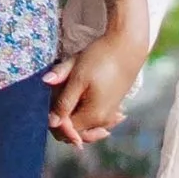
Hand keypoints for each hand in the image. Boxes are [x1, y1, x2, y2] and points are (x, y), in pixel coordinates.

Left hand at [49, 22, 146, 148]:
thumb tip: (50, 121)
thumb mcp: (77, 76)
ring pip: (84, 126)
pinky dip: (85, 115)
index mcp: (92, 116)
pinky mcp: (113, 107)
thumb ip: (63, 100)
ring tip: (68, 96)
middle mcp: (102, 121)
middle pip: (74, 131)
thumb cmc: (101, 58)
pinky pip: (95, 120)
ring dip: (73, 116)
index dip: (54, 119)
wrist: (127, 46)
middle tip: (58, 95)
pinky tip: (81, 101)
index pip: (65, 131)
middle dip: (62, 119)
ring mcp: (109, 115)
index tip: (50, 99)